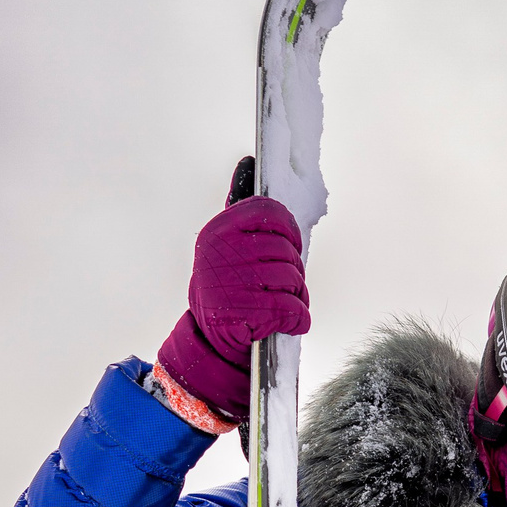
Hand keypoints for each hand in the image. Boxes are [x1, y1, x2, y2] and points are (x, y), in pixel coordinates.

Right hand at [156, 161, 308, 424]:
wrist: (208, 343)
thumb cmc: (227, 288)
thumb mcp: (227, 245)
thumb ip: (240, 207)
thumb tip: (249, 163)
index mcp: (219, 231)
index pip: (271, 213)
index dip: (288, 232)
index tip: (286, 248)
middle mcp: (221, 254)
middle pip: (287, 252)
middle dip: (292, 273)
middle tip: (276, 288)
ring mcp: (232, 285)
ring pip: (293, 281)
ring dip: (295, 298)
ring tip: (277, 306)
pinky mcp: (246, 316)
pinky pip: (295, 310)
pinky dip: (298, 320)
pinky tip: (287, 324)